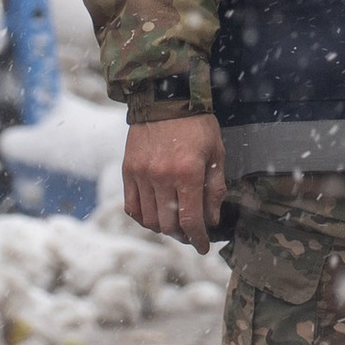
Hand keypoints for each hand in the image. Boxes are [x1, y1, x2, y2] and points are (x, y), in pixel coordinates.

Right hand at [123, 112, 227, 251]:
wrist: (166, 97)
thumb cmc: (197, 125)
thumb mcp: (216, 154)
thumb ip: (214, 189)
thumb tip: (212, 220)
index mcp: (187, 173)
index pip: (191, 220)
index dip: (198, 239)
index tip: (203, 246)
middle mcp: (161, 177)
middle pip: (168, 225)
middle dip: (182, 235)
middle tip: (191, 234)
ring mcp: (141, 174)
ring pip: (149, 219)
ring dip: (163, 228)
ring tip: (174, 223)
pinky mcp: (128, 171)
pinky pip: (131, 206)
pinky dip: (142, 217)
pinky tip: (154, 215)